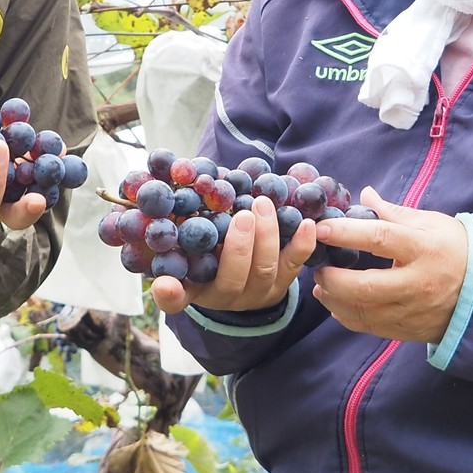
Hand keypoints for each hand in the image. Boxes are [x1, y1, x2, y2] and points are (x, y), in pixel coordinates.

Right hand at [150, 196, 317, 316]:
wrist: (238, 270)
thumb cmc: (202, 248)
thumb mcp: (185, 241)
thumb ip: (174, 222)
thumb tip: (173, 174)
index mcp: (192, 289)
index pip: (175, 298)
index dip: (170, 293)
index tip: (166, 284)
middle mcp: (222, 297)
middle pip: (231, 280)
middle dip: (238, 248)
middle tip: (243, 216)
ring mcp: (255, 292)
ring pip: (264, 270)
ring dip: (267, 237)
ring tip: (263, 205)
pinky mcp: (281, 282)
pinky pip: (294, 265)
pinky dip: (302, 244)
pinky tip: (307, 223)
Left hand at [307, 187, 467, 342]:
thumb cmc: (455, 249)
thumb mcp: (431, 224)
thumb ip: (394, 212)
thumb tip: (365, 194)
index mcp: (424, 249)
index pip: (380, 239)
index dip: (347, 233)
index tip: (322, 228)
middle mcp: (418, 283)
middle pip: (365, 286)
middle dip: (333, 278)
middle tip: (318, 266)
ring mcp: (413, 311)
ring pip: (363, 311)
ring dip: (334, 299)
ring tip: (321, 285)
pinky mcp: (409, 330)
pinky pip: (369, 327)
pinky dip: (347, 316)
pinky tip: (336, 303)